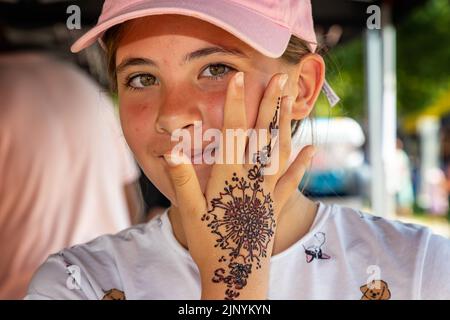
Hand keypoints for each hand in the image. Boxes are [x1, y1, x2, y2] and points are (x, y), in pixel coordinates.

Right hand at [164, 72, 315, 298]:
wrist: (235, 273)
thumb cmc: (210, 242)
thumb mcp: (189, 211)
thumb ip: (182, 178)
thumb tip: (173, 149)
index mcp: (229, 175)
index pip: (232, 132)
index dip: (235, 103)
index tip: (239, 79)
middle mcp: (252, 178)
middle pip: (262, 135)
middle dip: (270, 104)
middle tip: (280, 78)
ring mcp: (267, 191)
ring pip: (280, 151)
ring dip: (286, 125)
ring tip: (291, 102)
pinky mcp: (276, 205)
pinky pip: (292, 180)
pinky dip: (302, 163)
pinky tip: (312, 148)